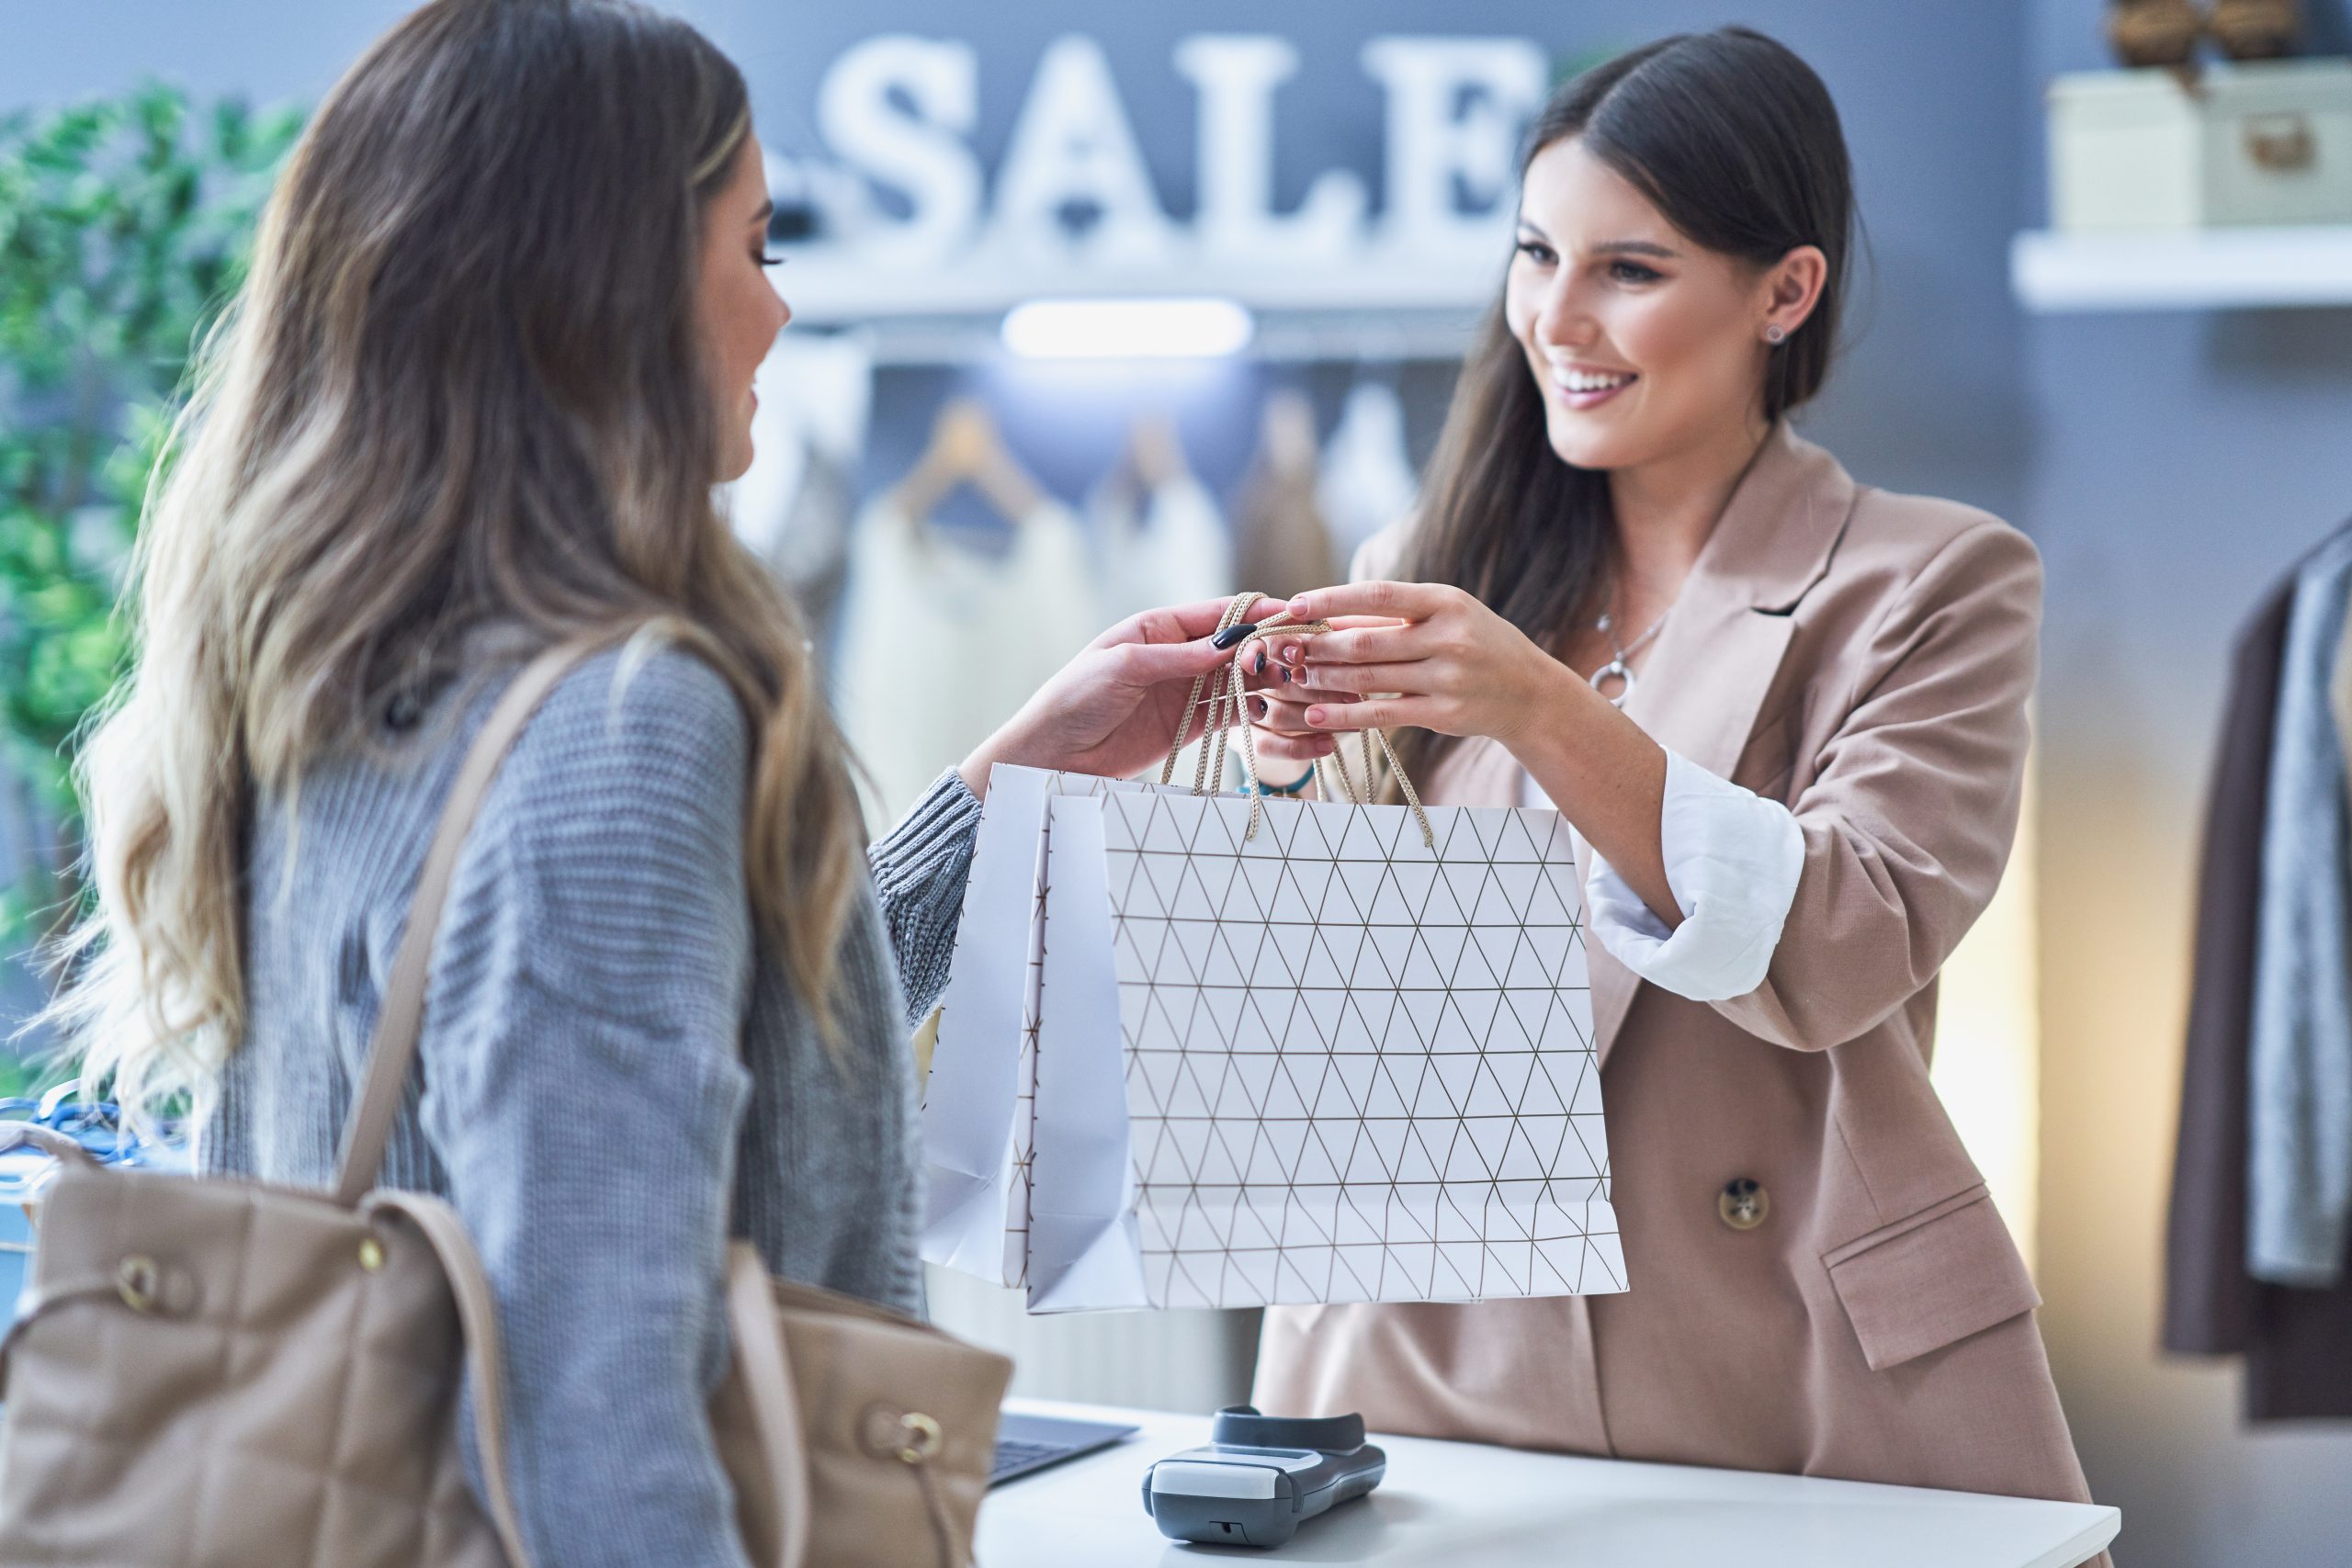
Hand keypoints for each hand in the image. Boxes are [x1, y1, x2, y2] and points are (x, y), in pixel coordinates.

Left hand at [958, 598, 1288, 796]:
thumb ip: (1179, 657)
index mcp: (1157, 627)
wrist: (1052, 754)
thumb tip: (1231, 645)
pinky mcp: (1187, 726)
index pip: (1217, 614)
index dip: (1256, 612)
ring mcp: (1185, 691)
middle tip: (1301, 654)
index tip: (1292, 613)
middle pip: (1235, 646)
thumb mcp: (1123, 667)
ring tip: (1298, 681)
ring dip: (1268, 679)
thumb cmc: (1075, 698)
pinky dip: (1255, 712)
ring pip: (1238, 680)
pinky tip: (1278, 709)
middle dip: (1268, 647)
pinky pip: (1230, 714)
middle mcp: (1176, 655)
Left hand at [1260, 581, 1567, 746]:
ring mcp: (1448, 677)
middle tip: (1284, 648)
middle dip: (1319, 645)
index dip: (1332, 599)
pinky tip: (1315, 714)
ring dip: (1324, 678)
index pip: (1379, 594)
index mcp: (1446, 601)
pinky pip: (1382, 714)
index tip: (1295, 604)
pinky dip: (1344, 715)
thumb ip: (1392, 618)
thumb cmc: (1477, 645)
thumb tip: (1326, 616)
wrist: (1529, 693)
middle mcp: (1449, 636)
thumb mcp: (1444, 617)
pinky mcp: (1443, 714)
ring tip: (1294, 676)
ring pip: (1369, 677)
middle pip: (1366, 641)